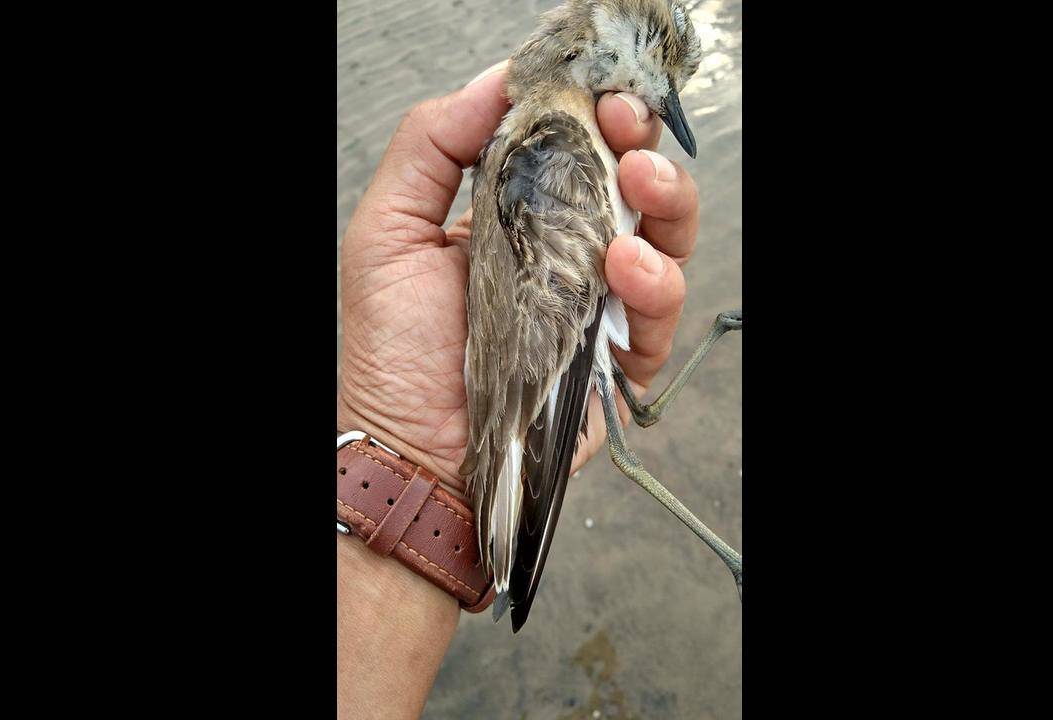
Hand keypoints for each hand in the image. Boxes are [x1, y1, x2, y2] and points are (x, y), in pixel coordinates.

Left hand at [339, 62, 699, 490]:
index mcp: (513, 218)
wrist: (407, 451)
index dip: (595, 116)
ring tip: (635, 196)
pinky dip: (656, 285)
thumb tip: (495, 80)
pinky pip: (660, 317)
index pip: (573, 151)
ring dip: (662, 208)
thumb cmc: (391, 354)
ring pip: (665, 243)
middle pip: (632, 189)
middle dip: (640, 149)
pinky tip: (625, 269)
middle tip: (627, 134)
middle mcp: (563, 258)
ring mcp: (594, 308)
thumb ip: (432, 145)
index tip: (598, 95)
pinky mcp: (616, 361)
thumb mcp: (388, 230)